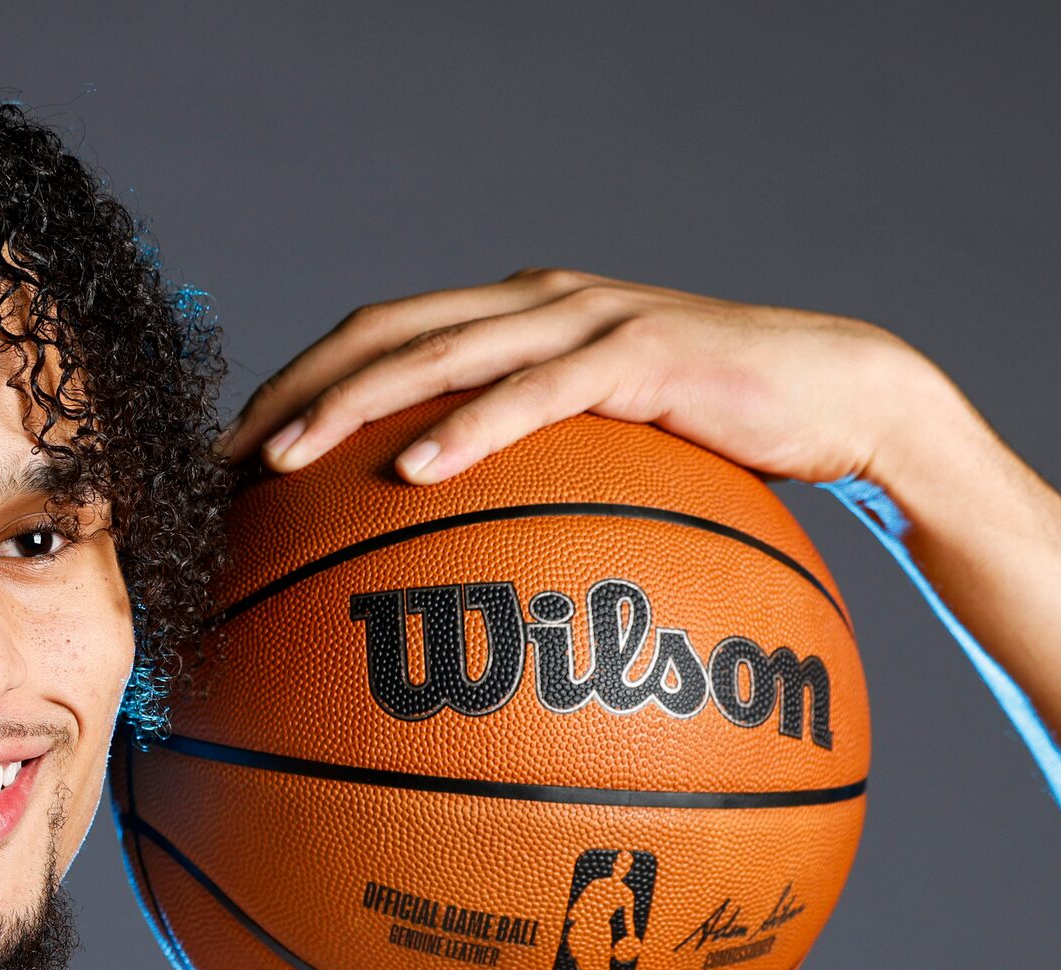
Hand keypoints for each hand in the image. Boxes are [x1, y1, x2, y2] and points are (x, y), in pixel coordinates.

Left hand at [222, 269, 954, 490]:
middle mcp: (536, 302)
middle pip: (383, 331)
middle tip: (216, 463)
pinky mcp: (641, 353)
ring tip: (279, 463)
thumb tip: (458, 575)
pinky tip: (415, 472)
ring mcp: (585, 320)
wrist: (844, 400)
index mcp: (516, 319)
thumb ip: (536, 485)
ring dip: (349, 405)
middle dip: (290, 393)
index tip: (228, 456)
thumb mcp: (611, 462)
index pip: (380, 335)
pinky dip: (470, 427)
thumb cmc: (721, 449)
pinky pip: (538, 391)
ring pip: (438, 349)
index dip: (297, 384)